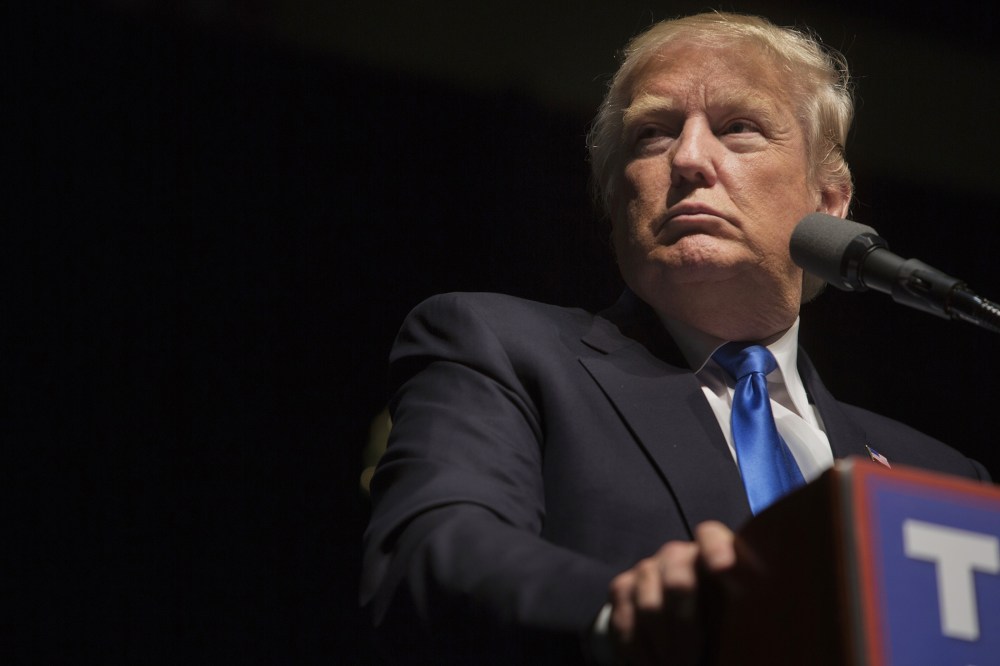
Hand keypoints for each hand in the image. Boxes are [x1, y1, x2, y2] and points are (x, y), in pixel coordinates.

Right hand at [608, 521, 735, 665]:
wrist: (678, 624)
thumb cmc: (720, 621)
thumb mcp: (736, 615)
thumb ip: (742, 611)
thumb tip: (752, 627)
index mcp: (715, 554)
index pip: (711, 537)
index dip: (716, 550)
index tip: (724, 570)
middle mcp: (677, 555)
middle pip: (677, 581)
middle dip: (684, 628)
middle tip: (691, 661)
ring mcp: (647, 569)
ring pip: (649, 607)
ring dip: (663, 647)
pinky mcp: (622, 587)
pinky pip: (625, 621)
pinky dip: (639, 651)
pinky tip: (653, 664)